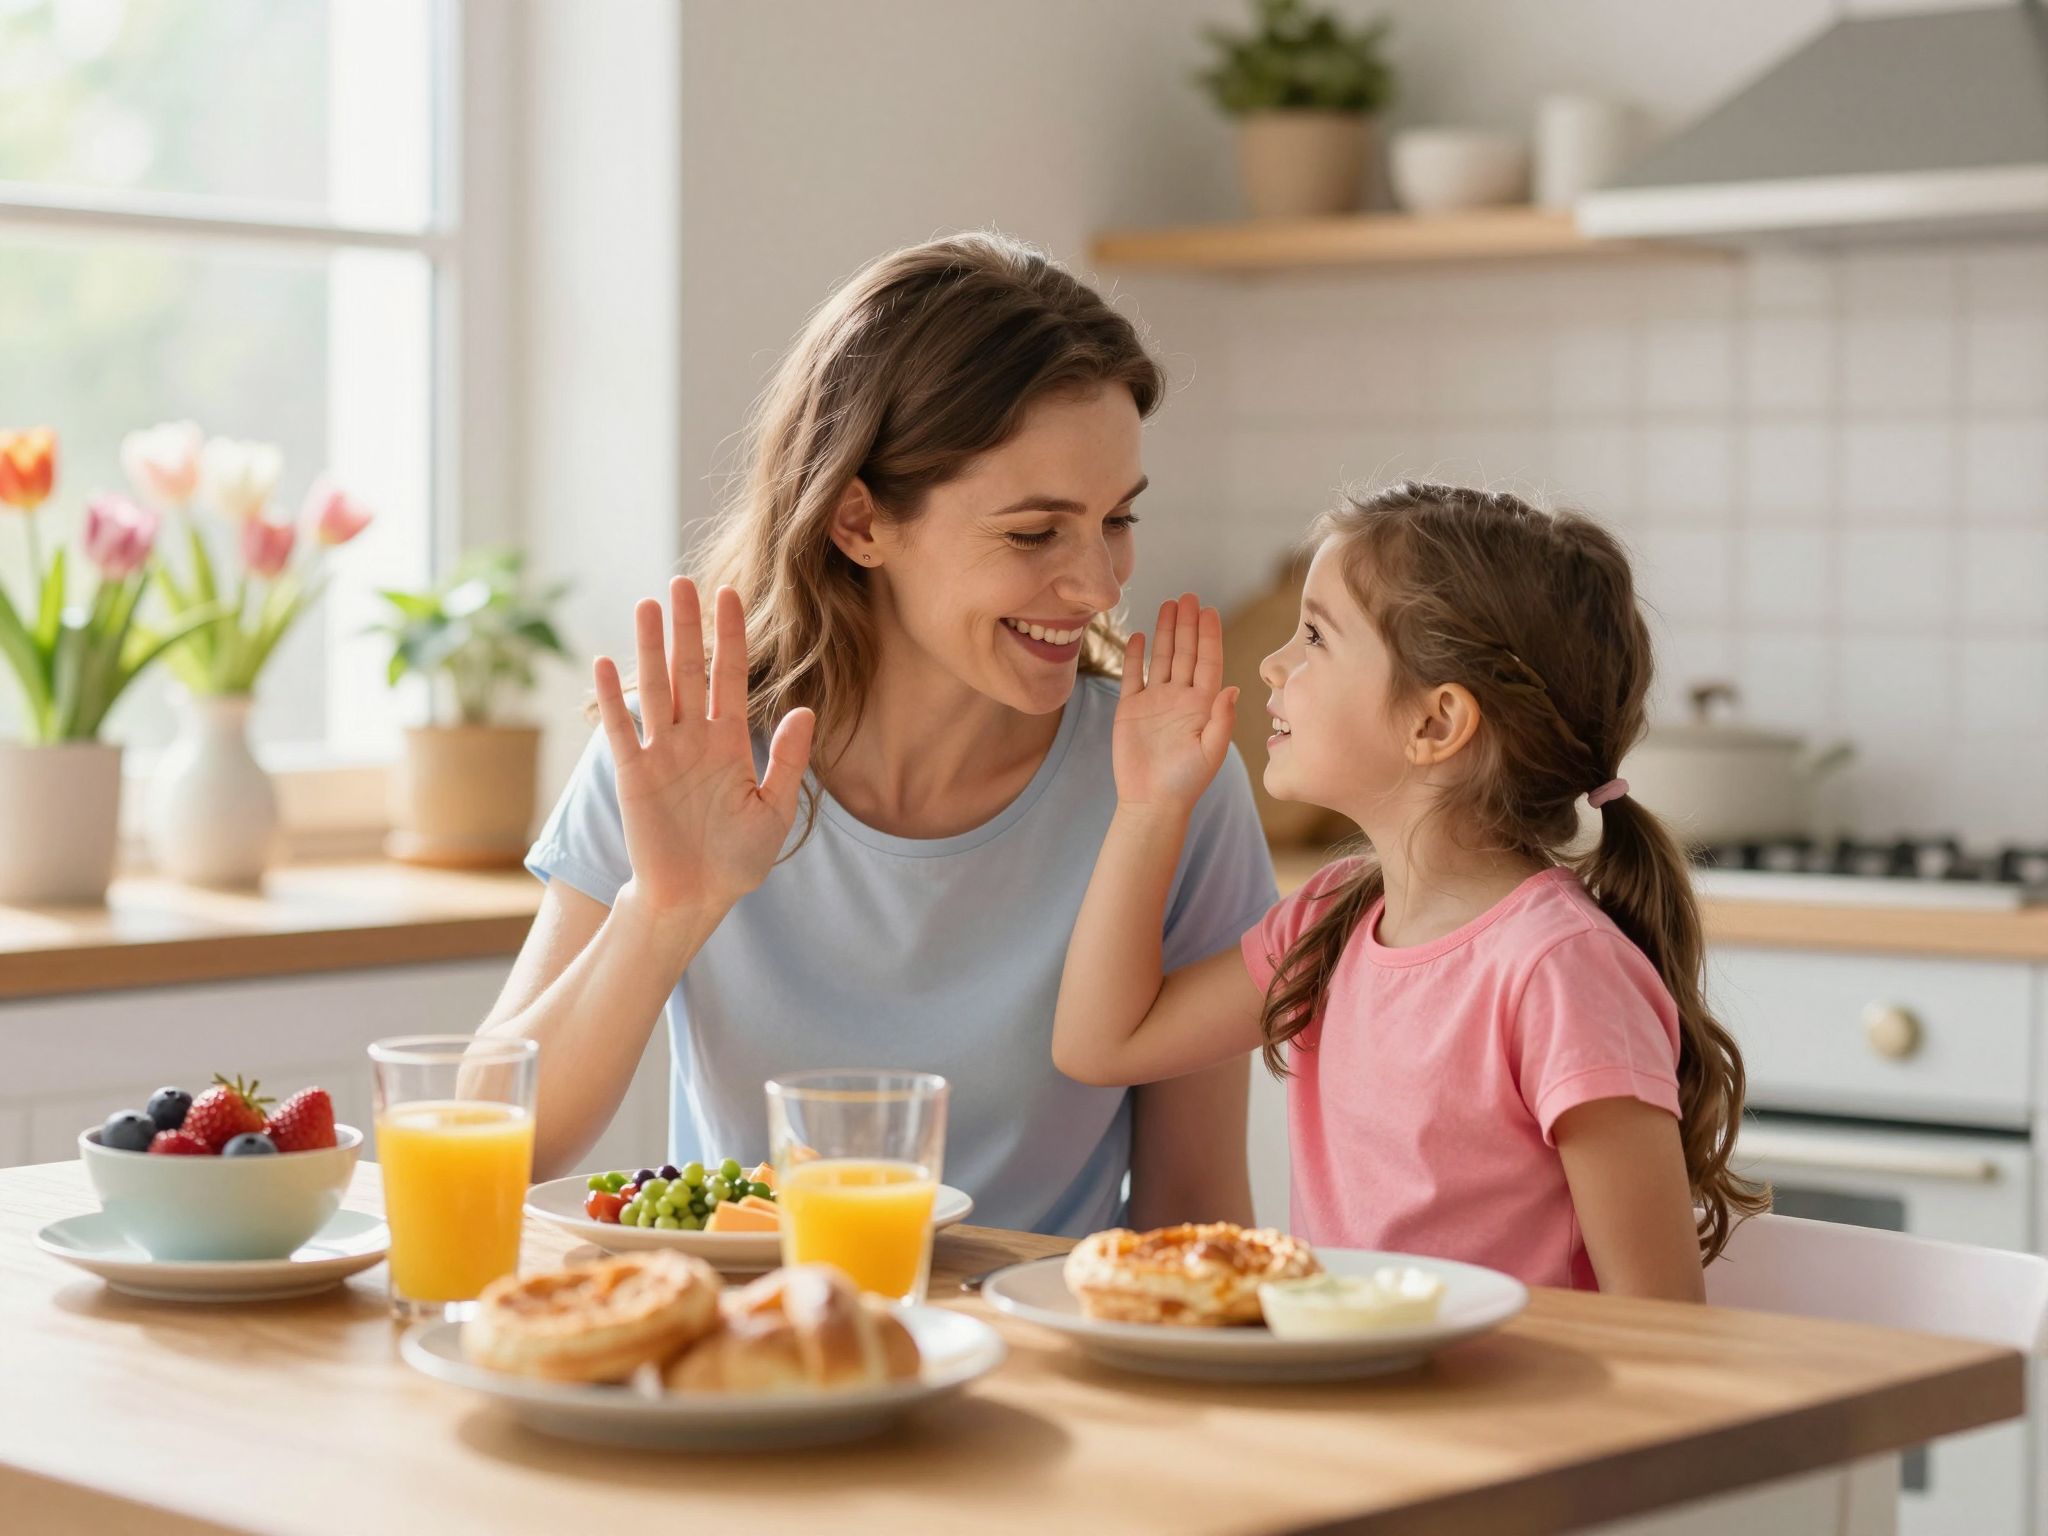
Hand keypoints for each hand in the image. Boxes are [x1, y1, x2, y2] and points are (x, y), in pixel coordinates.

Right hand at [592, 578, 814, 917]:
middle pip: (690, 672)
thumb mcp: (774, 809)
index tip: (731, 595)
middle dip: (688, 627)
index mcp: (729, 742)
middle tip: (683, 581)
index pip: (730, 677)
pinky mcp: (633, 775)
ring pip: (657, 690)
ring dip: (651, 648)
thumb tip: (806, 709)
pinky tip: (606, 662)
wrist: (695, 898)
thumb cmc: (737, 859)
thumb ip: (788, 759)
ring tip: (648, 605)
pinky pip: (622, 731)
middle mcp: (693, 739)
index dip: (730, 636)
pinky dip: (613, 699)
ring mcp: (661, 754)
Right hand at [1112, 592, 1236, 817]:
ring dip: (1165, 632)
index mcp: (1203, 705)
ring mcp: (1155, 701)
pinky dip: (1134, 656)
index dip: (1209, 636)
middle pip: (1186, 653)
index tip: (1208, 611)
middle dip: (1187, 624)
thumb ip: (1221, 719)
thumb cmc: (1186, 782)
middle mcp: (1181, 698)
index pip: (1208, 662)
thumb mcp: (1211, 751)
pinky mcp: (1130, 709)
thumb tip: (1233, 687)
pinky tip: (1137, 635)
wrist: (1151, 802)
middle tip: (1188, 596)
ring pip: (1162, 657)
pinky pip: (1133, 676)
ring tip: (1168, 604)